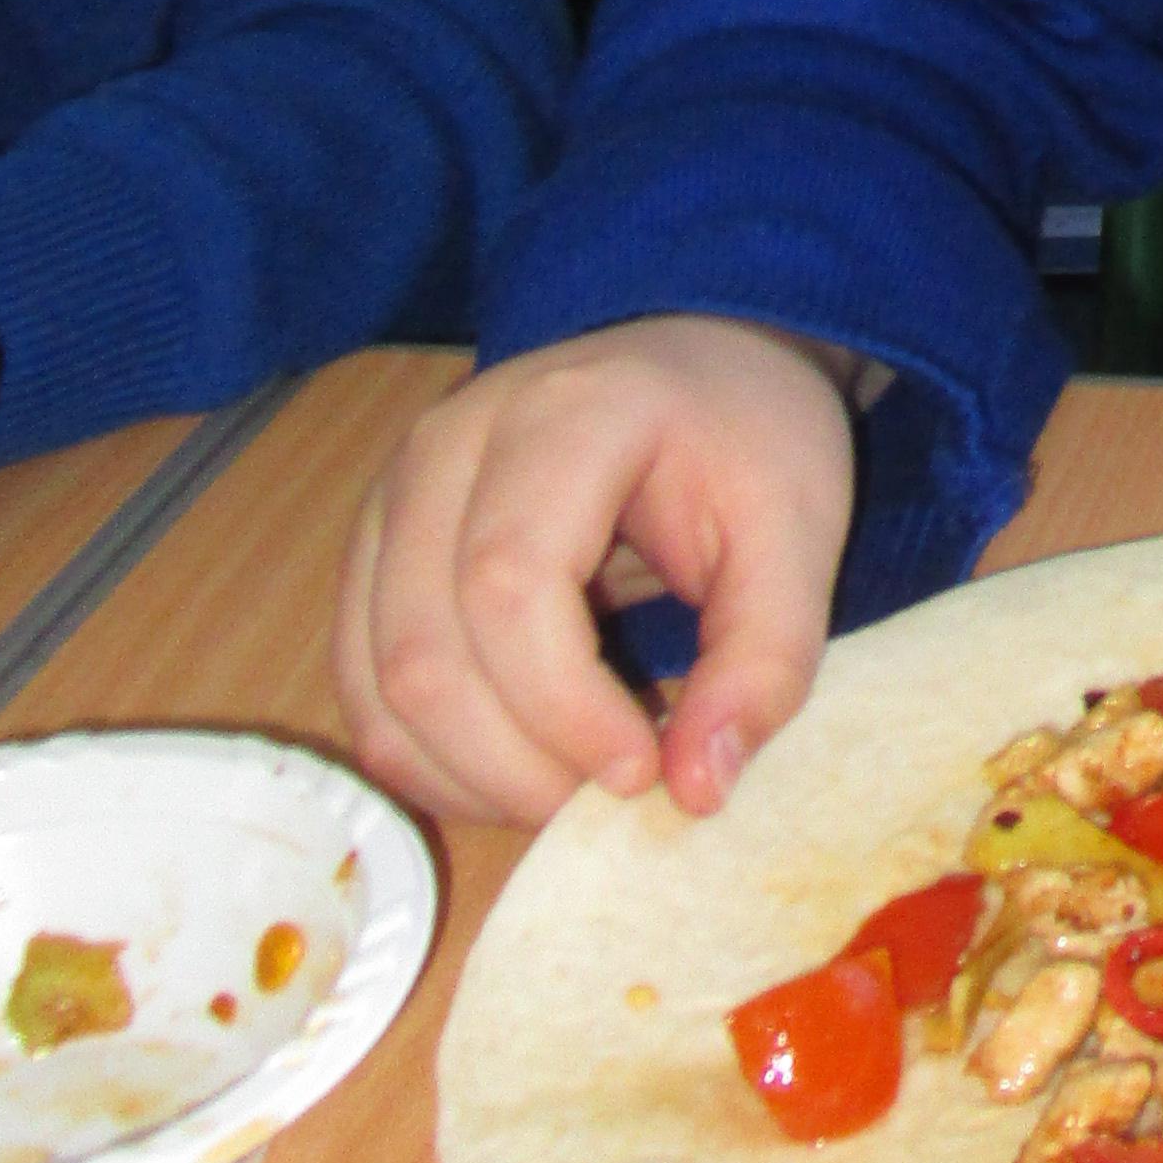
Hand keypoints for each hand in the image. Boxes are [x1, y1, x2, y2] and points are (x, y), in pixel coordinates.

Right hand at [336, 319, 856, 830]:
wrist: (695, 363)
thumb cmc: (746, 438)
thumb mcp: (801, 527)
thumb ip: (766, 655)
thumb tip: (697, 792)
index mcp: (561, 415)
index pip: (508, 585)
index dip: (563, 708)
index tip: (646, 774)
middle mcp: (445, 447)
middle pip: (425, 651)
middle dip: (516, 764)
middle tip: (616, 799)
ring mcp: (391, 499)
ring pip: (377, 683)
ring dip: (467, 774)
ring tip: (573, 791)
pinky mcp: (373, 553)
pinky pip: (362, 686)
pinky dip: (428, 758)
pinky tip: (516, 772)